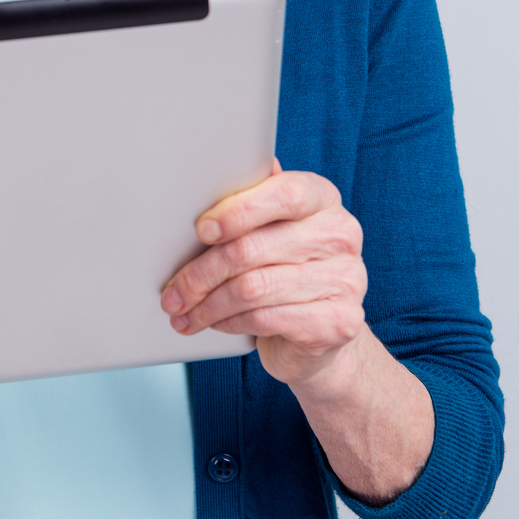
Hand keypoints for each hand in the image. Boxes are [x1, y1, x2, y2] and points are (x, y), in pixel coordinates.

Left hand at [161, 160, 369, 388]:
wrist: (318, 334)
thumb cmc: (283, 270)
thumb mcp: (269, 231)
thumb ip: (249, 205)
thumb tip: (202, 183)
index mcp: (322, 199)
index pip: (283, 194)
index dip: (237, 211)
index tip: (201, 229)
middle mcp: (341, 235)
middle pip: (253, 248)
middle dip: (202, 273)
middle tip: (172, 291)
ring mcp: (346, 280)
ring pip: (254, 288)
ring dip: (208, 304)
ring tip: (183, 311)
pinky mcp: (339, 321)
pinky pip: (267, 318)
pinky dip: (229, 322)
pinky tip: (213, 323)